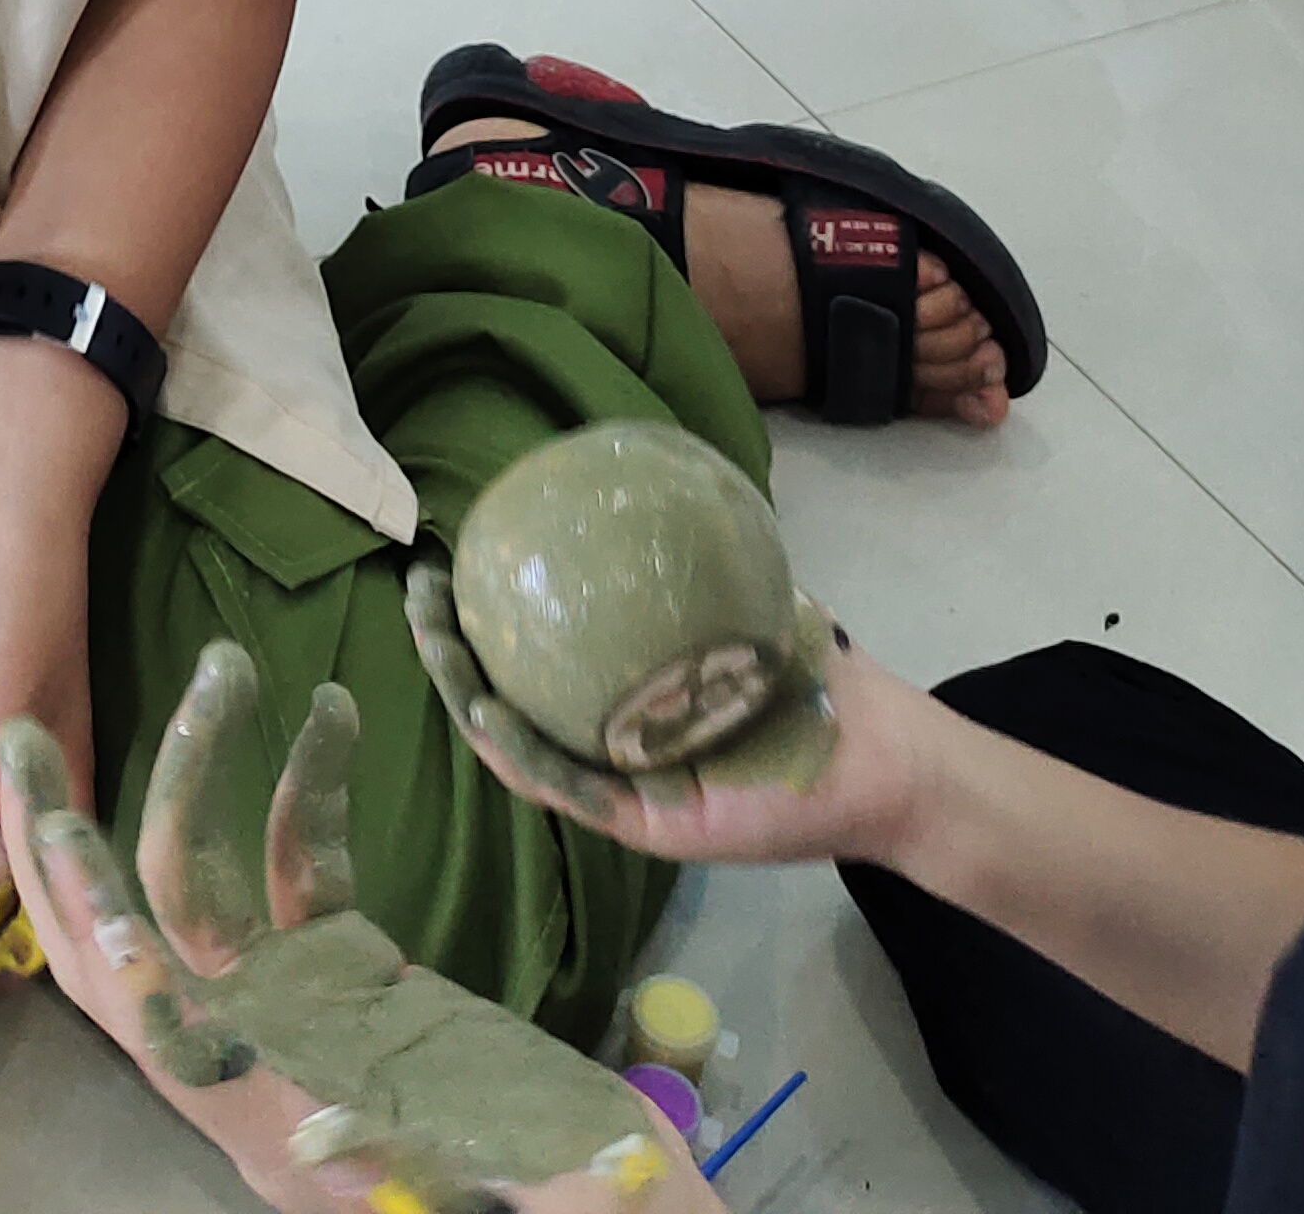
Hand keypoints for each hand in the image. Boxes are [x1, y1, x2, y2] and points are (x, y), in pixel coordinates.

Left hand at [0, 657, 716, 1213]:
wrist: (630, 1203)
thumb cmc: (595, 1211)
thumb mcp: (513, 1198)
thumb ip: (413, 1173)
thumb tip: (315, 1140)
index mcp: (272, 1128)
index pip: (154, 1033)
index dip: (103, 945)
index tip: (59, 844)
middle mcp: (257, 1060)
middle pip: (125, 942)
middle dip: (70, 842)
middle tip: (17, 729)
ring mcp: (295, 1004)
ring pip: (205, 881)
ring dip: (198, 770)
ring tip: (224, 663)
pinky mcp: (348, 966)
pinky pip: (301, 865)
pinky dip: (309, 787)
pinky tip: (332, 707)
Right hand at [406, 553, 930, 870]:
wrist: (883, 755)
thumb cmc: (816, 680)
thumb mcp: (743, 601)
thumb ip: (693, 559)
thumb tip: (638, 476)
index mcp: (625, 697)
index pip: (537, 657)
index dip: (483, 615)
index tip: (447, 561)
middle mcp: (613, 743)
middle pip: (510, 702)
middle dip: (454, 655)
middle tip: (420, 599)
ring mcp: (626, 789)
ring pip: (523, 749)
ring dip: (469, 701)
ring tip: (435, 646)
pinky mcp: (647, 827)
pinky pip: (569, 790)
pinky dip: (521, 754)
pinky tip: (488, 711)